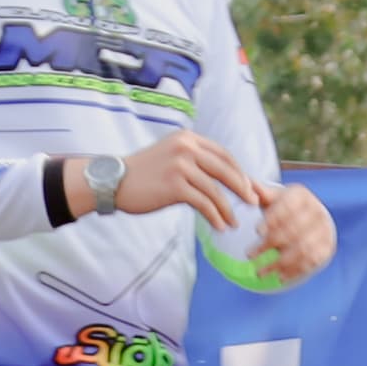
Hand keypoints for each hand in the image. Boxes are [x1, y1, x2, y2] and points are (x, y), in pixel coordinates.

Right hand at [106, 130, 272, 230]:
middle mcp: (186, 148)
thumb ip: (196, 160)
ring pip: (216, 190)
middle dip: (243, 189)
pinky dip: (215, 216)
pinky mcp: (174, 185)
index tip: (249, 187)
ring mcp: (180, 166)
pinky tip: (220, 226)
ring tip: (234, 223)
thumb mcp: (172, 155)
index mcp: (188, 139)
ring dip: (228, 209)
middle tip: (253, 203)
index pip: (224, 155)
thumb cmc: (144, 173)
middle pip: (226, 170)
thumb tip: (227, 177)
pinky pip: (204, 203)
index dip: (240, 172)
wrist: (113, 181)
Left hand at [244, 181, 337, 290]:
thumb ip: (259, 192)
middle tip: (250, 255)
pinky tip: (279, 277)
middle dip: (269, 245)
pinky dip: (295, 271)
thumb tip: (244, 183)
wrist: (310, 219)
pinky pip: (312, 262)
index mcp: (301, 196)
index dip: (273, 219)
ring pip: (302, 249)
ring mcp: (324, 231)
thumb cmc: (283, 207)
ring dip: (279, 263)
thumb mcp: (272, 197)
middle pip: (293, 231)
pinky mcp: (327, 248)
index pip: (288, 207)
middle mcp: (317, 212)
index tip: (257, 231)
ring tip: (260, 272)